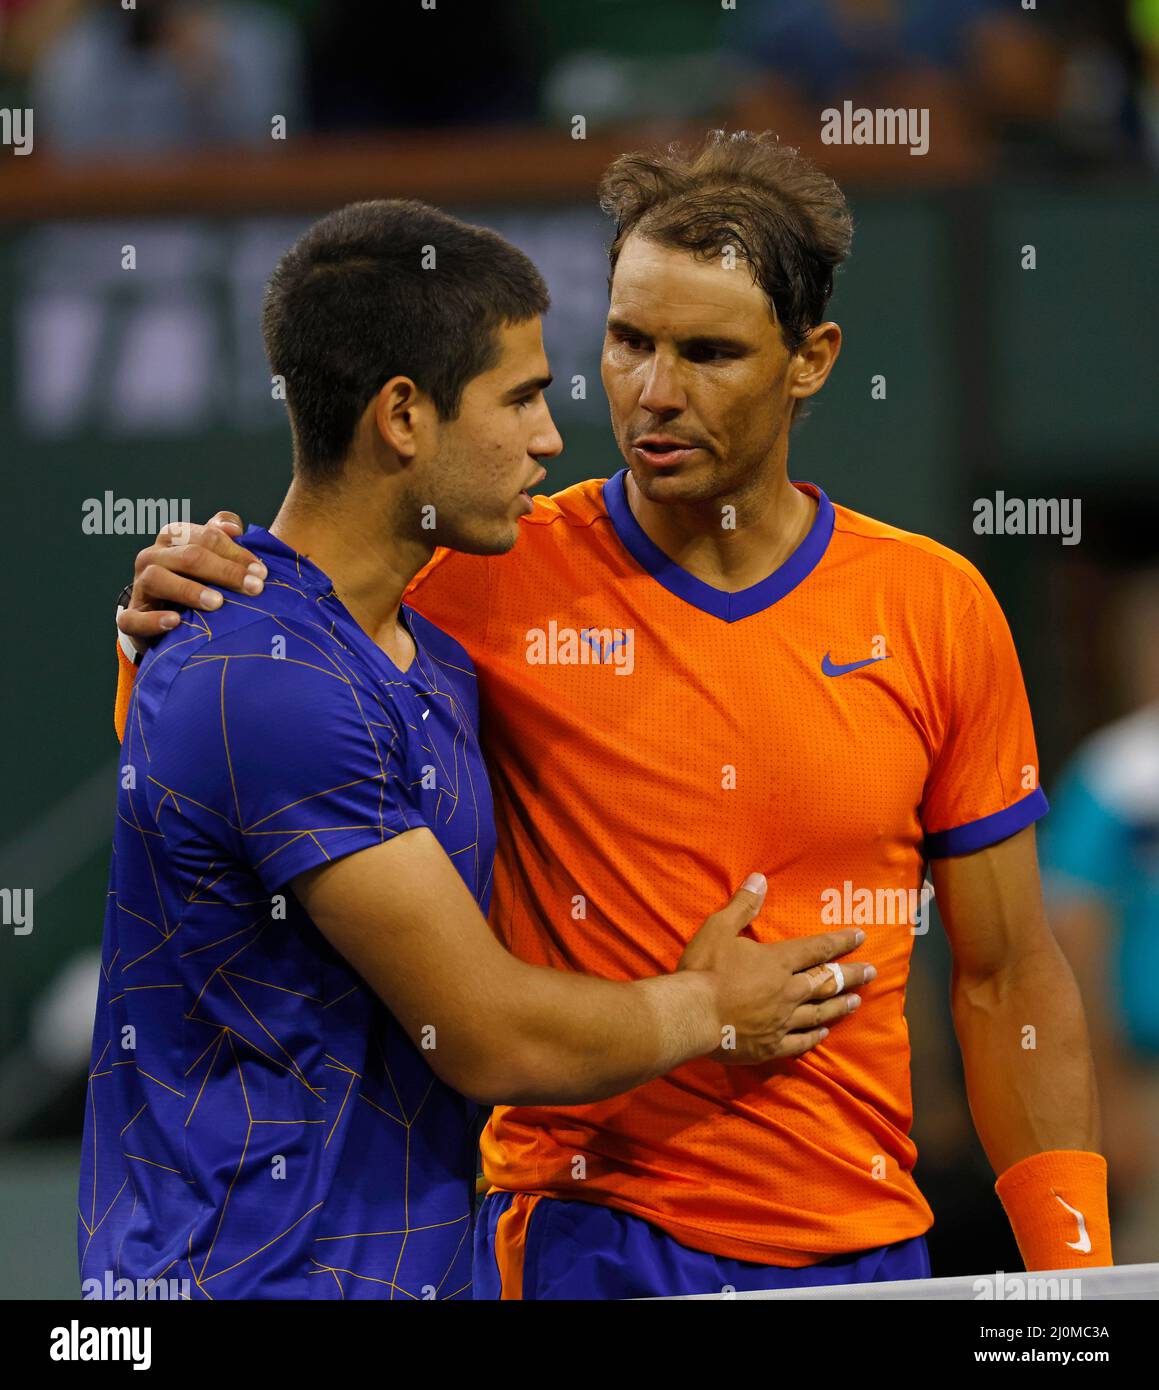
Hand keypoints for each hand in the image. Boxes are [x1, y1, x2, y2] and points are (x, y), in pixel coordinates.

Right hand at [117, 511, 264, 653]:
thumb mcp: (212, 556)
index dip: (236, 553)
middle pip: (189, 556)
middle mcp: (153, 556)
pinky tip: (175, 622)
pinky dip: (153, 620)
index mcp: (174, 538)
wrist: (164, 618)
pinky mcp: (131, 618)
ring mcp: (140, 586)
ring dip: (189, 590)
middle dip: (225, 571)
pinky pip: (135, 618)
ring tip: (217, 603)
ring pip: (158, 579)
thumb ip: (222, 537)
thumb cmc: (197, 582)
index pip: (207, 537)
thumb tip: (234, 529)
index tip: (262, 572)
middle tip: (254, 588)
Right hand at [679, 873, 874, 1063]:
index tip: (861, 937)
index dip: (840, 941)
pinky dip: (815, 1037)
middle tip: (873, 972)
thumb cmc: (704, 969)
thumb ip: (742, 905)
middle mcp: (788, 991)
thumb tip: (760, 879)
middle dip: (851, 975)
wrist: (691, 1014)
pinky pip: (800, 1042)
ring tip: (857, 1001)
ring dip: (839, 1005)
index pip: (817, 949)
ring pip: (819, 1012)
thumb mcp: (719, 928)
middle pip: (826, 982)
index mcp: (778, 962)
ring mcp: (782, 1021)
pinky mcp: (771, 1045)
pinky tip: (824, 1034)